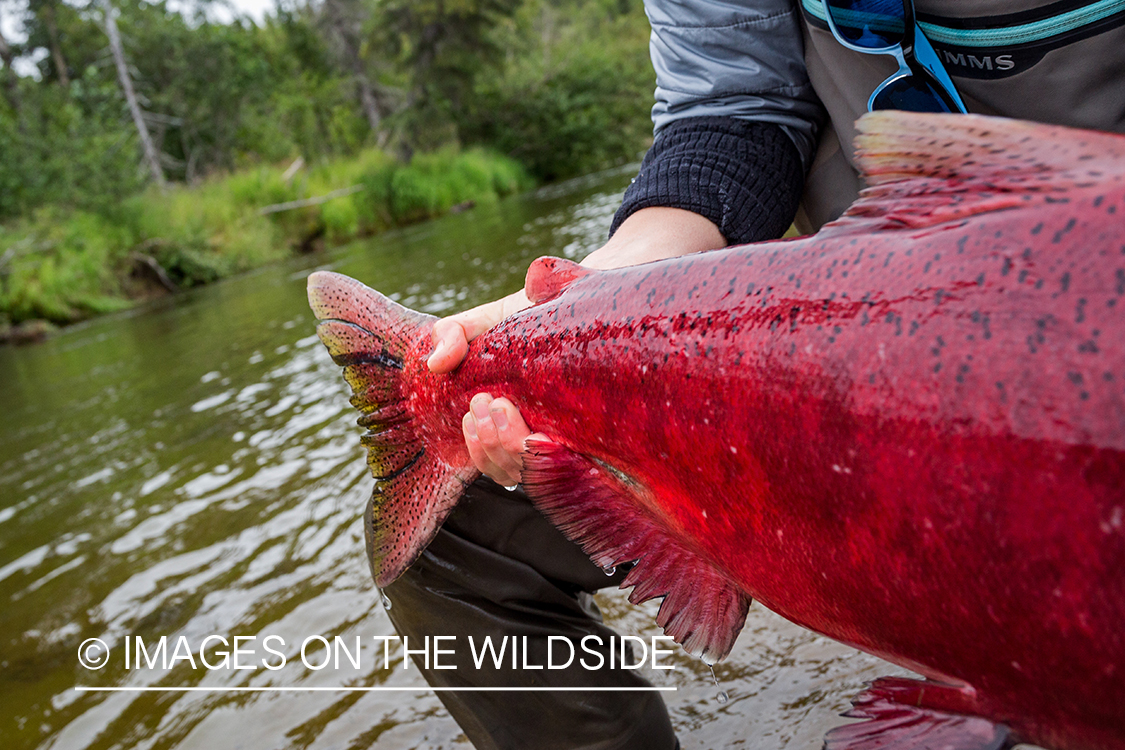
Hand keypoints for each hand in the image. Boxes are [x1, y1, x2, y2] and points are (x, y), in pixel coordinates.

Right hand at [432, 207, 725, 484]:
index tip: (476, 410)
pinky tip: (547, 434)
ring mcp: (570, 437)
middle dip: (491, 446)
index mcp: (511, 423)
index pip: (491, 461)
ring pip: (536, 473)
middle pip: (509, 472)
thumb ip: (454, 334)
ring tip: (508, 408)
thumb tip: (435, 363)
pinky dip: (552, 456)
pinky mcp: (601, 434)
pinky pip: (576, 465)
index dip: (480, 448)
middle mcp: (540, 436)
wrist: (591, 290)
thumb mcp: (487, 320)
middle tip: (492, 403)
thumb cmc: (534, 312)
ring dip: (512, 449)